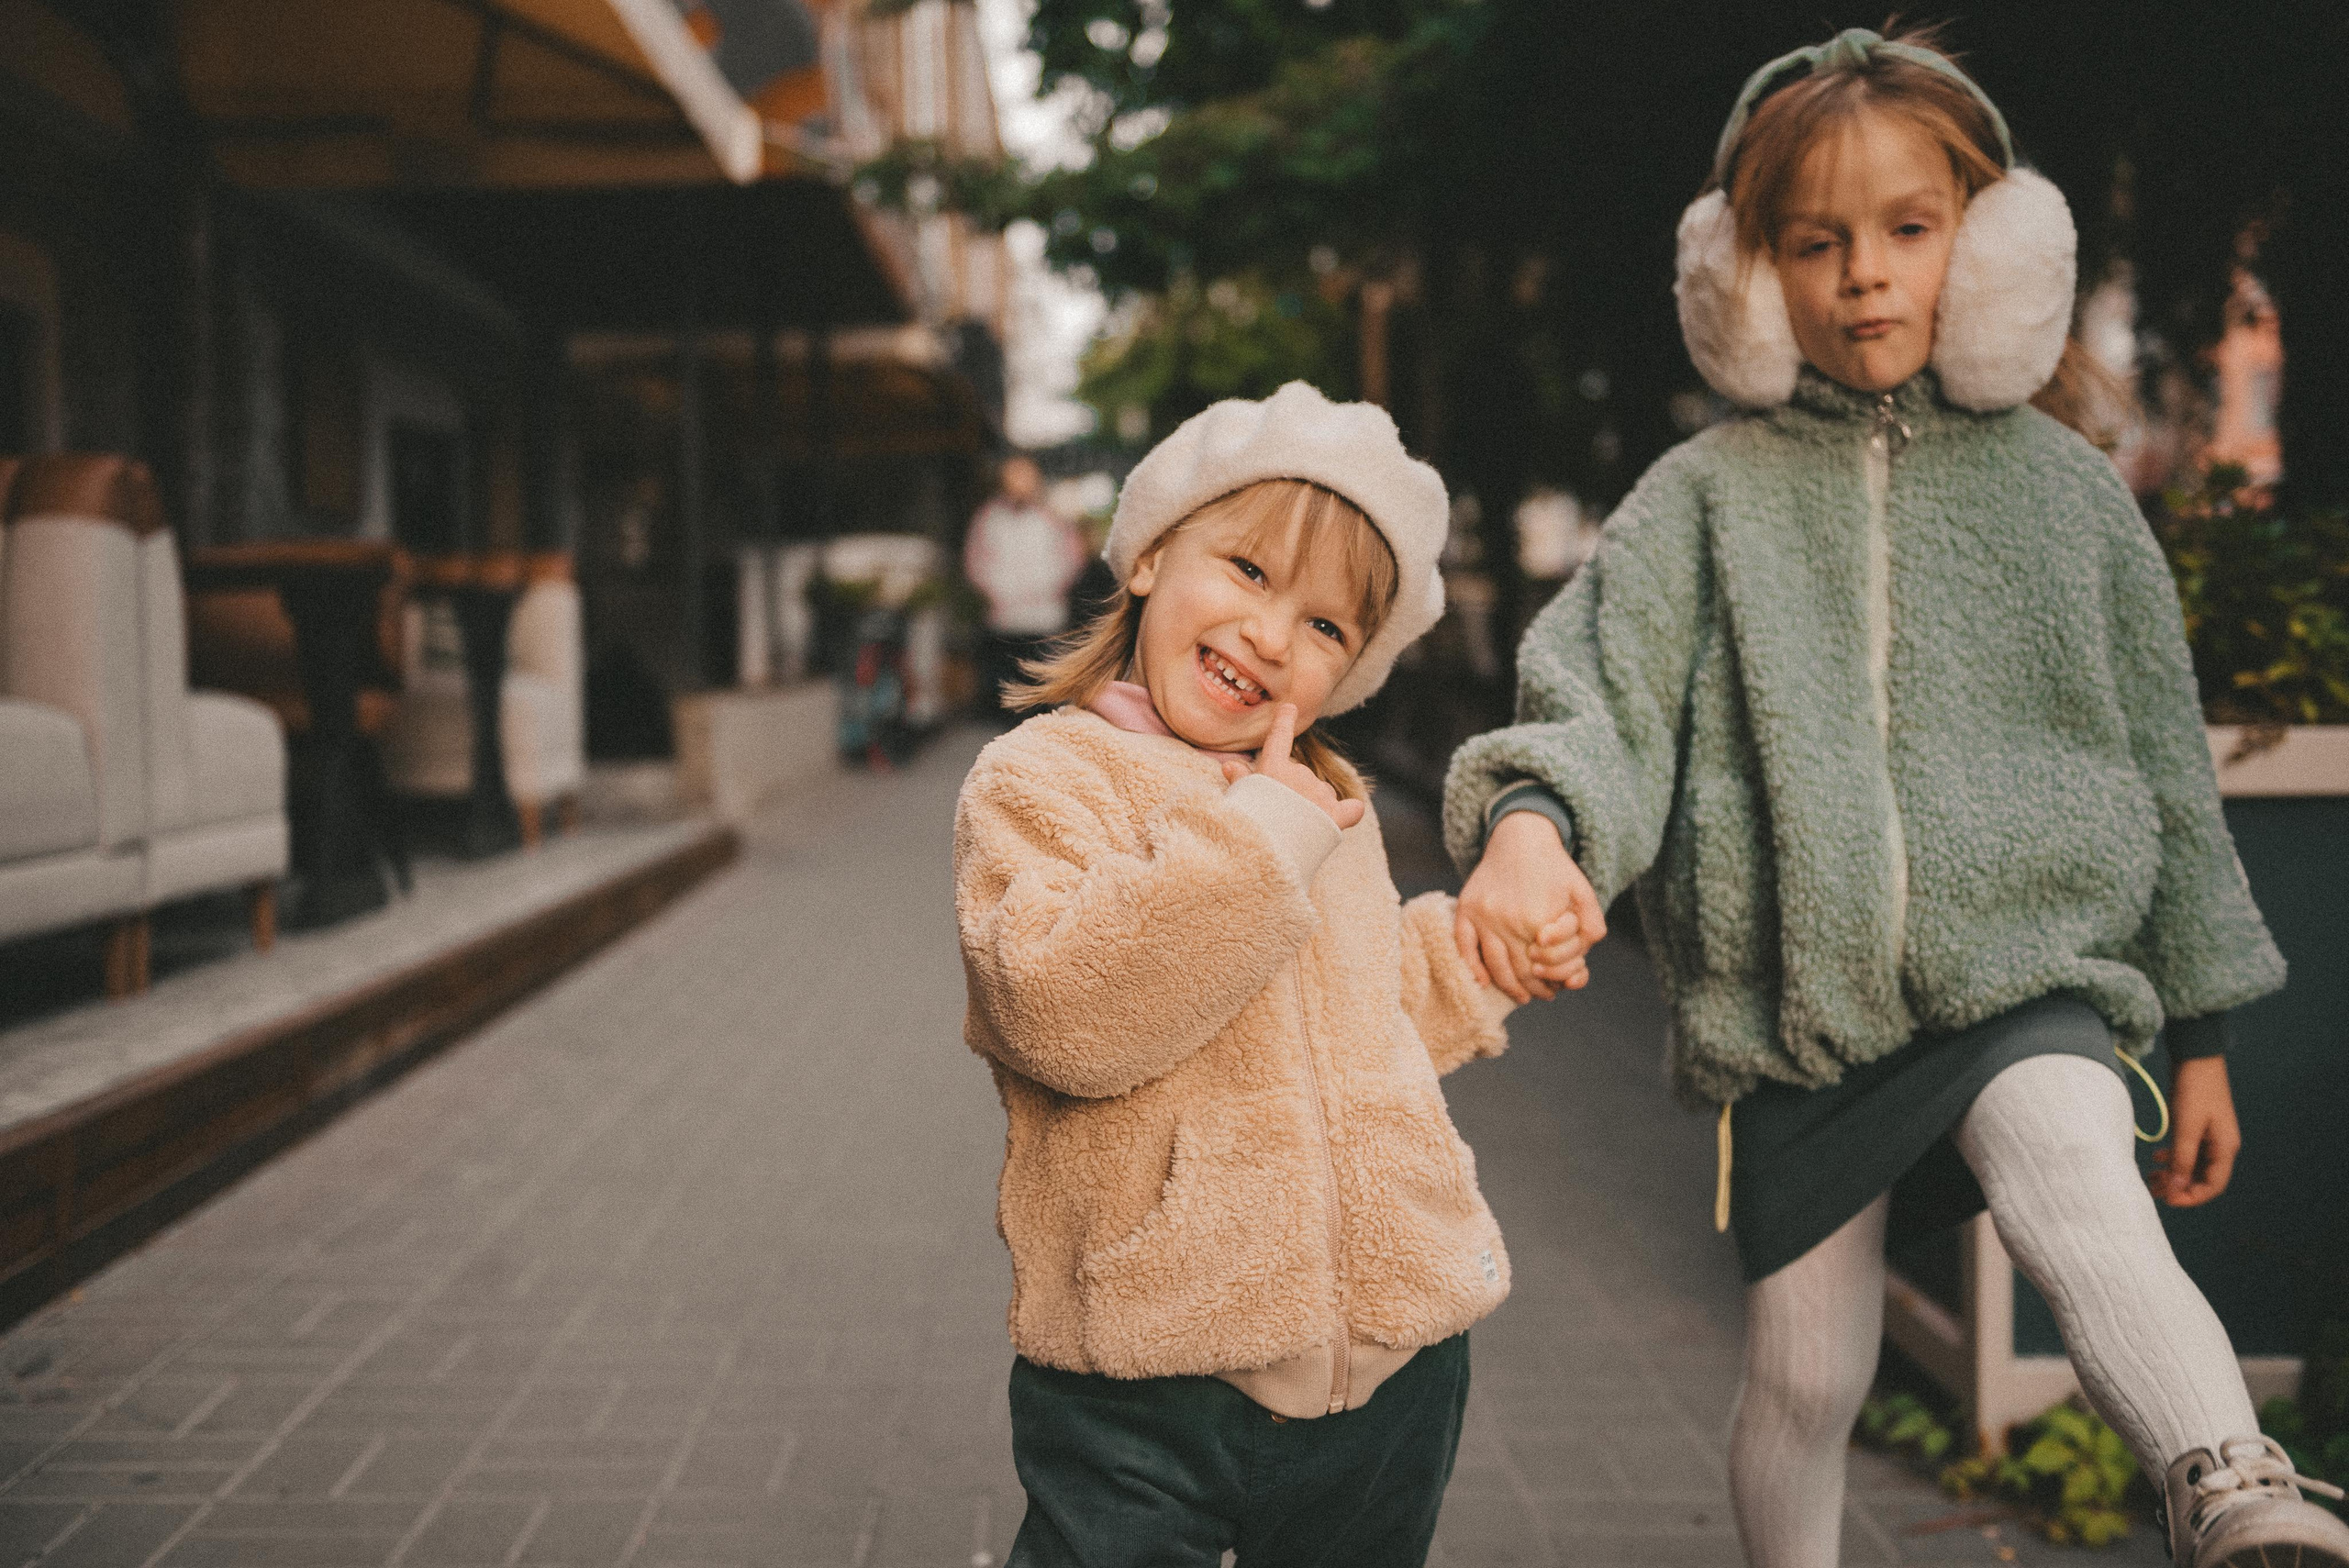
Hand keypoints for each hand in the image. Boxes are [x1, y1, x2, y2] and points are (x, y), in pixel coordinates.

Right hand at [1217, 704, 1364, 830]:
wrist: (1270, 849)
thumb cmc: (1249, 824)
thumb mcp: (1240, 799)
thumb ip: (1240, 780)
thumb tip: (1229, 765)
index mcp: (1274, 769)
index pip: (1279, 738)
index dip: (1284, 722)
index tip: (1290, 708)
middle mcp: (1300, 774)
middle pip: (1301, 777)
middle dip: (1294, 791)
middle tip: (1279, 814)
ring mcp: (1320, 793)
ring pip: (1322, 794)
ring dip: (1314, 806)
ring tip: (1297, 828)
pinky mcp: (1336, 815)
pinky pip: (1352, 809)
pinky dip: (1349, 811)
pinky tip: (1344, 816)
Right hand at [1454, 809, 1605, 1003]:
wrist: (1521, 835)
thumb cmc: (1555, 868)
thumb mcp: (1584, 893)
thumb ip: (1591, 927)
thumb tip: (1580, 965)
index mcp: (1537, 919)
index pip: (1546, 968)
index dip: (1556, 981)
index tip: (1562, 985)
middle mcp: (1507, 921)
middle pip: (1520, 972)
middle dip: (1535, 990)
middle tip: (1544, 995)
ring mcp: (1483, 916)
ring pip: (1494, 966)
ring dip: (1509, 987)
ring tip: (1522, 996)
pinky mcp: (1466, 909)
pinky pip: (1464, 946)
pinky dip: (1473, 968)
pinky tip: (1484, 982)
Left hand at [2149, 1056, 2240, 1206]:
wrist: (2195, 1057)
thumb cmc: (2194, 1090)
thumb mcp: (2187, 1127)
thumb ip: (2182, 1158)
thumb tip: (2178, 1188)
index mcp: (2225, 1148)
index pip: (2213, 1185)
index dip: (2191, 1197)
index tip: (2167, 1200)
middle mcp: (2221, 1145)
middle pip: (2202, 1177)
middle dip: (2179, 1187)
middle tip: (2153, 1190)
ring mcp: (2209, 1136)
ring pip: (2192, 1165)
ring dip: (2173, 1174)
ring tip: (2151, 1178)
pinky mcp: (2198, 1126)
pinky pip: (2187, 1150)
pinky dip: (2172, 1157)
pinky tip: (2156, 1158)